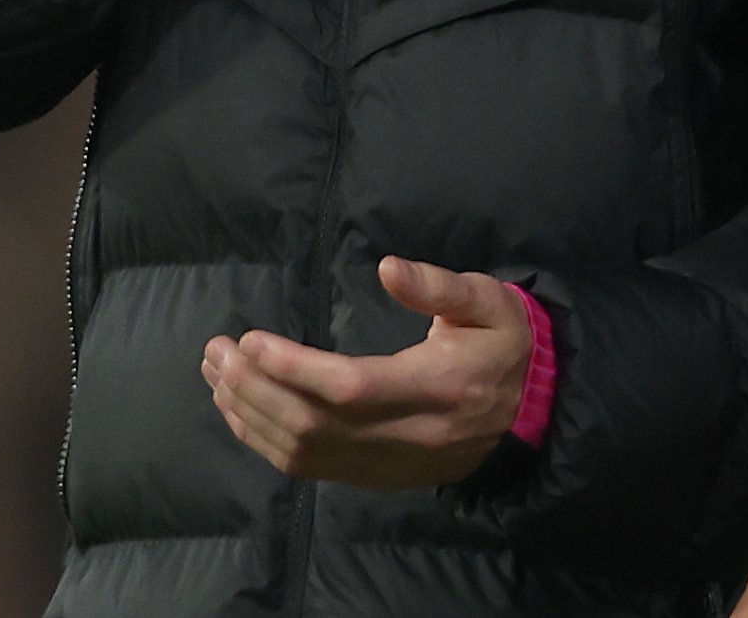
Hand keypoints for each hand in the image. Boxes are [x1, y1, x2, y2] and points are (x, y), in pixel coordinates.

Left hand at [202, 255, 530, 489]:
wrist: (530, 414)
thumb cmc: (504, 345)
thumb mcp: (489, 302)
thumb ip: (439, 287)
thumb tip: (388, 268)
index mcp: (437, 389)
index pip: (350, 388)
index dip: (293, 368)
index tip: (250, 340)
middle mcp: (407, 436)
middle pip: (313, 425)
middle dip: (255, 389)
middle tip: (217, 352)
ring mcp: (388, 465)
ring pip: (303, 454)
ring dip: (250, 417)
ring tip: (217, 376)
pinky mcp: (375, 479)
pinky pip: (309, 469)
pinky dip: (266, 442)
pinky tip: (242, 412)